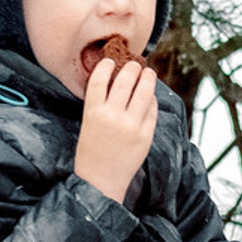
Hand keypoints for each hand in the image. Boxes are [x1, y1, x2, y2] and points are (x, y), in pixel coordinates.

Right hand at [73, 53, 158, 205]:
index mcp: (92, 112)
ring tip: (149, 73)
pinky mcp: (145, 135)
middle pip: (125, 82)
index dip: (105, 67)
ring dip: (147, 80)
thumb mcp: (88, 125)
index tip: (110, 61)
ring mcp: (131, 125)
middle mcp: (112, 116)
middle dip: (131, 69)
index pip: (99, 81)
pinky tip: (151, 96)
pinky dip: (152, 100)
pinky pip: (152, 111)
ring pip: (143, 93)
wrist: (100, 180)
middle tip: (135, 64)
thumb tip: (119, 84)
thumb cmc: (91, 152)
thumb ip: (100, 106)